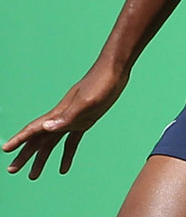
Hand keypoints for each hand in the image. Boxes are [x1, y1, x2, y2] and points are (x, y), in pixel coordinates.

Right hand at [3, 62, 127, 178]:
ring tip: (33, 176)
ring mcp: (74, 118)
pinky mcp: (86, 120)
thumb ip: (67, 116)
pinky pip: (71, 141)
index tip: (5, 149)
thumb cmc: (101, 82)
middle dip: (25, 154)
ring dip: (41, 158)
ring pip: (52, 142)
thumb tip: (46, 128)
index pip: (34, 129)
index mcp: (59, 113)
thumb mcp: (87, 102)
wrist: (116, 69)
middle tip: (12, 170)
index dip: (19, 139)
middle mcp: (63, 116)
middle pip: (39, 138)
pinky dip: (66, 155)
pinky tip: (63, 168)